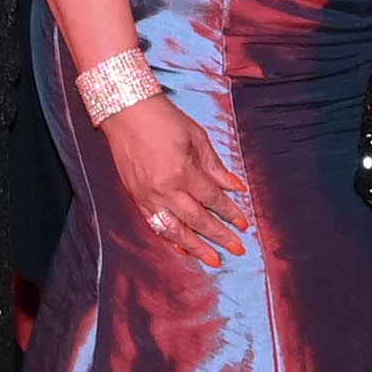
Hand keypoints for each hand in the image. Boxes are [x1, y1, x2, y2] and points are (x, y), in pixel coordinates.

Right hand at [99, 87, 251, 264]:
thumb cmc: (163, 119)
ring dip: (196, 247)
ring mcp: (147, 196)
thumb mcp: (197, 138)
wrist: (126, 111)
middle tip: (238, 249)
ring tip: (213, 260)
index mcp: (182, 171)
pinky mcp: (136, 198)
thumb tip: (236, 187)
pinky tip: (183, 248)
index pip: (213, 200)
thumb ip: (215, 167)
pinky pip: (155, 225)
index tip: (244, 225)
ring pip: (175, 230)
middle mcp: (164, 189)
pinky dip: (170, 239)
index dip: (231, 213)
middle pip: (197, 220)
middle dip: (220, 236)